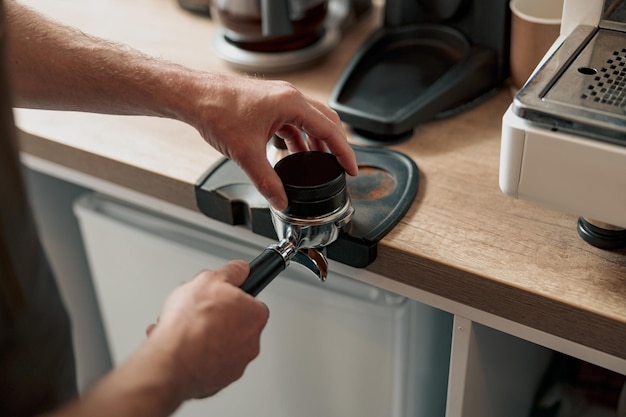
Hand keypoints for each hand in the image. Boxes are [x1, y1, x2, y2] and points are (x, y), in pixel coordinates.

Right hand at [143, 260, 268, 399]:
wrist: (171, 361)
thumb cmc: (191, 324)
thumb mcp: (209, 278)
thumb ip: (231, 271)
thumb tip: (240, 269)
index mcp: (255, 316)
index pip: (251, 301)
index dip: (232, 296)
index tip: (220, 296)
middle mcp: (251, 342)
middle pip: (234, 323)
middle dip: (215, 317)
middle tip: (196, 312)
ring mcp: (235, 363)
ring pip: (218, 344)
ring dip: (201, 336)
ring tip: (181, 329)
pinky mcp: (218, 380)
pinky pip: (206, 362)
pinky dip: (194, 355)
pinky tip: (178, 345)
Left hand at [183, 73, 358, 209]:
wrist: (194, 97)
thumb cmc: (217, 111)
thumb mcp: (246, 154)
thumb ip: (267, 182)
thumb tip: (281, 201)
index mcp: (291, 103)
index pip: (329, 129)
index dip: (344, 152)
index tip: (351, 169)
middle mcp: (289, 96)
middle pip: (325, 121)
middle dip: (335, 146)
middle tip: (341, 167)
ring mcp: (278, 98)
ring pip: (309, 120)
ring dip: (316, 142)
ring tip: (318, 164)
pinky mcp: (268, 103)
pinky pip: (292, 121)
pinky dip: (298, 138)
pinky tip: (293, 153)